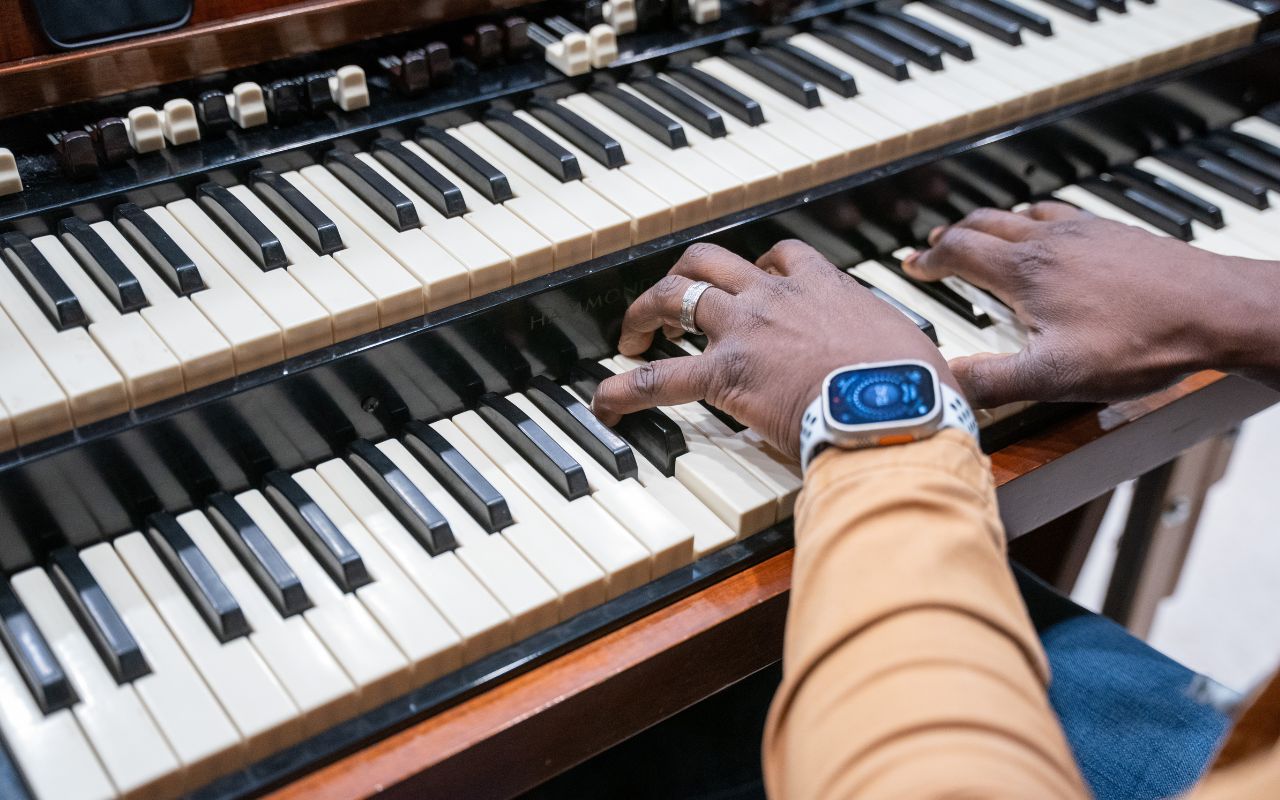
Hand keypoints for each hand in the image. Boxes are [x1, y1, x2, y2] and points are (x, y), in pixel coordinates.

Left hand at [592, 241, 954, 459]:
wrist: (895, 411)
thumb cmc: (913, 390)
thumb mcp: (915, 356)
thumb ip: (906, 357)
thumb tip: (943, 382)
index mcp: (825, 287)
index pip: (781, 256)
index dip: (756, 266)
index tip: (748, 281)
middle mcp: (777, 297)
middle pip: (709, 262)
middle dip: (681, 278)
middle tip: (668, 306)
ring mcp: (746, 331)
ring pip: (675, 297)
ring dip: (644, 314)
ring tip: (628, 339)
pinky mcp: (726, 375)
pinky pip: (660, 377)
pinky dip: (625, 389)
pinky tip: (603, 401)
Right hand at [903, 202, 1272, 407]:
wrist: (1216, 310)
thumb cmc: (1140, 342)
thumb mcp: (1054, 377)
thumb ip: (992, 382)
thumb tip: (943, 386)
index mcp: (1025, 271)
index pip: (959, 252)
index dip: (929, 260)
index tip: (914, 266)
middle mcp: (1050, 241)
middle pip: (984, 224)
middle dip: (954, 236)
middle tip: (937, 246)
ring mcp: (1086, 232)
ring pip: (1023, 214)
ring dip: (992, 223)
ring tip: (983, 233)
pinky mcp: (1116, 233)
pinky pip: (1063, 213)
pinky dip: (1039, 218)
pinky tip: (1053, 233)